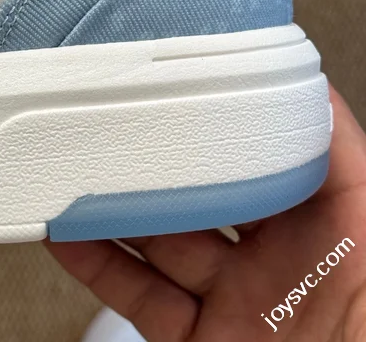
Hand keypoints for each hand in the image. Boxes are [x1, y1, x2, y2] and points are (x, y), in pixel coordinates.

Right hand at [47, 86, 365, 340]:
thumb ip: (345, 160)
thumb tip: (314, 93)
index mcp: (321, 226)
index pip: (259, 156)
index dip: (220, 124)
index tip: (182, 94)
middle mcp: (272, 260)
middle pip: (198, 195)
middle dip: (156, 163)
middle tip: (117, 130)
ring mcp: (232, 301)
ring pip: (158, 241)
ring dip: (113, 210)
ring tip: (79, 175)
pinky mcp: (198, 341)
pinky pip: (139, 296)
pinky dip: (99, 267)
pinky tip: (72, 238)